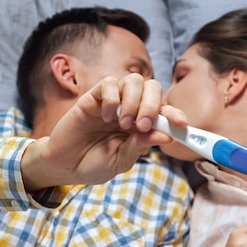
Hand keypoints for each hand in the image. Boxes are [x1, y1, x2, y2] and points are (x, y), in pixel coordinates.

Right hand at [22, 74, 186, 190]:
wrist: (65, 166)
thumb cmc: (94, 164)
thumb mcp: (121, 161)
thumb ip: (139, 147)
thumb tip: (164, 136)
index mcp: (141, 125)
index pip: (164, 111)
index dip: (175, 114)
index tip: (181, 124)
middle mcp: (130, 109)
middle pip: (153, 88)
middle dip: (153, 105)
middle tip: (142, 125)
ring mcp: (112, 102)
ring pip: (134, 80)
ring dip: (133, 101)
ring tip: (123, 124)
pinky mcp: (93, 98)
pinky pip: (109, 83)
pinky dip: (112, 98)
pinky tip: (106, 116)